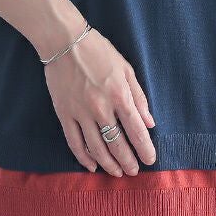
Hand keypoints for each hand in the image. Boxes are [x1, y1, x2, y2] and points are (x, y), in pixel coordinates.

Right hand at [42, 24, 156, 175]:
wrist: (64, 42)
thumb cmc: (99, 51)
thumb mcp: (126, 68)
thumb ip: (139, 97)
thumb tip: (149, 122)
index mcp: (119, 95)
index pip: (136, 130)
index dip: (144, 148)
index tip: (151, 160)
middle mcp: (101, 108)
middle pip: (117, 144)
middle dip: (128, 161)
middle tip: (134, 171)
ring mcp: (80, 113)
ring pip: (96, 148)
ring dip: (109, 164)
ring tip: (117, 172)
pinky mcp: (64, 114)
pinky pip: (74, 142)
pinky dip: (84, 157)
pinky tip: (92, 165)